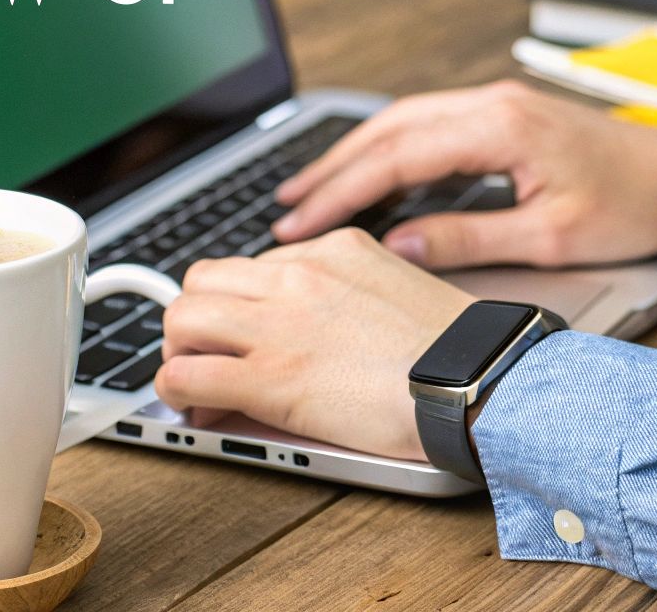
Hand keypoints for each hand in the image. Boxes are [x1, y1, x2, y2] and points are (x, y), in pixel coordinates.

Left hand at [155, 228, 470, 459]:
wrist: (478, 381)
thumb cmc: (459, 349)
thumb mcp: (401, 287)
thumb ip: (353, 292)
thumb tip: (321, 326)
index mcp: (335, 248)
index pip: (255, 263)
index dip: (241, 304)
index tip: (247, 332)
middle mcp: (298, 275)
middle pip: (203, 279)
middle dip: (199, 319)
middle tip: (212, 354)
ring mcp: (278, 323)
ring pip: (181, 317)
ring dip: (182, 351)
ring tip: (200, 383)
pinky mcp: (269, 377)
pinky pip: (184, 374)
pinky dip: (179, 392)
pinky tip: (199, 408)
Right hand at [273, 80, 656, 268]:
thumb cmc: (636, 207)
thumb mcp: (550, 239)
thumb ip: (469, 239)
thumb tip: (401, 245)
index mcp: (502, 128)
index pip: (398, 157)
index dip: (342, 193)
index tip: (301, 223)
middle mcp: (493, 102)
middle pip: (389, 128)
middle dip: (332, 168)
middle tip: (285, 208)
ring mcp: (499, 102)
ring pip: (405, 119)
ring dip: (356, 154)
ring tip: (311, 192)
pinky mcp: (507, 113)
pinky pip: (431, 122)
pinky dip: (390, 147)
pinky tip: (371, 173)